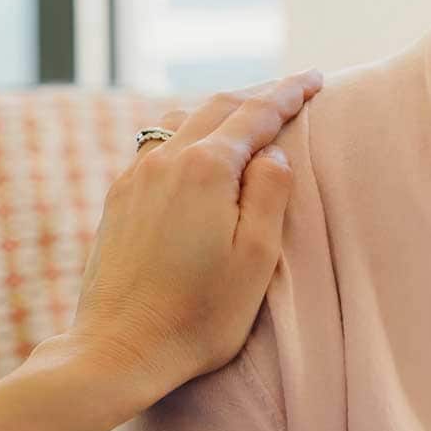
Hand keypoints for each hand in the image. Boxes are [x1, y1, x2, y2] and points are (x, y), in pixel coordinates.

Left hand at [62, 69, 322, 404]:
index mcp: (206, 169)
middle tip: (291, 90)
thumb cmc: (197, 314)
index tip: (315, 78)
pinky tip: (197, 149)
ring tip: (247, 116)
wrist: (115, 351)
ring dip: (221, 110)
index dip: (289, 93)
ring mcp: (136, 176)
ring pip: (184, 119)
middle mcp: (166, 159)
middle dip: (258, 94)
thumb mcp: (255, 258)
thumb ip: (270, 194)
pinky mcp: (118, 196)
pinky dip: (189, 132)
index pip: (257, 113)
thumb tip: (271, 153)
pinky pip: (159, 144)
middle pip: (219, 106)